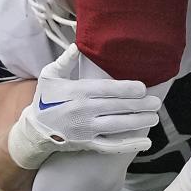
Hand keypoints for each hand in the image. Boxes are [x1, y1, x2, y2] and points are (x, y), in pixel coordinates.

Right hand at [7, 44, 160, 169]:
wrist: (34, 130)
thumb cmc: (45, 99)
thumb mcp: (50, 76)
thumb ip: (65, 60)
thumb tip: (77, 44)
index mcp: (77, 92)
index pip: (106, 90)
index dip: (126, 89)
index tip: (143, 88)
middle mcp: (82, 111)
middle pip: (116, 107)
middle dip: (139, 105)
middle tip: (156, 102)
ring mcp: (85, 130)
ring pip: (117, 126)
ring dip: (138, 122)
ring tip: (154, 117)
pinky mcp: (87, 144)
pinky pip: (111, 146)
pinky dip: (129, 145)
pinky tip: (146, 142)